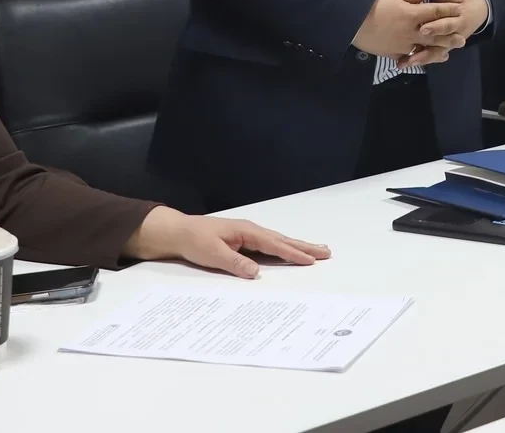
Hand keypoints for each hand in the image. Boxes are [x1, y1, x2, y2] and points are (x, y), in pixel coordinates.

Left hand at [130, 206, 331, 278]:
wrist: (178, 232)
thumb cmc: (194, 240)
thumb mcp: (212, 253)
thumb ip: (235, 263)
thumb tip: (256, 273)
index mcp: (246, 231)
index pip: (274, 244)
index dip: (293, 253)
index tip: (311, 260)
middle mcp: (251, 231)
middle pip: (282, 240)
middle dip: (304, 247)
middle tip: (326, 252)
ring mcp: (248, 235)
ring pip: (278, 242)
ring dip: (297, 246)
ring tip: (316, 251)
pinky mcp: (244, 241)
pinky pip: (269, 246)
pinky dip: (284, 248)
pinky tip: (290, 252)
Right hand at [351, 0, 458, 57]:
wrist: (351, 22)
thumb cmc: (372, 3)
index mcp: (412, 14)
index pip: (435, 11)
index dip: (449, 10)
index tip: (460, 10)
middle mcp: (411, 32)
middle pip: (435, 35)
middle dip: (449, 37)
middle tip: (462, 39)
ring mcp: (402, 45)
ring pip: (424, 49)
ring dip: (437, 51)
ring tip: (447, 54)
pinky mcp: (392, 53)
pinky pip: (408, 57)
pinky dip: (416, 58)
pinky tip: (421, 60)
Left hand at [400, 0, 489, 69]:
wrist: (479, 11)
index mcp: (460, 19)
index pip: (447, 25)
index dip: (436, 27)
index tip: (422, 29)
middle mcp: (456, 35)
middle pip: (441, 44)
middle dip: (426, 49)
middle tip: (411, 54)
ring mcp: (450, 43)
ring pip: (436, 53)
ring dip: (422, 58)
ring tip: (407, 63)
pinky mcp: (444, 47)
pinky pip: (433, 55)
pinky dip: (421, 60)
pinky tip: (407, 63)